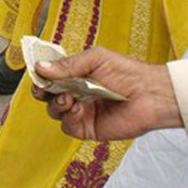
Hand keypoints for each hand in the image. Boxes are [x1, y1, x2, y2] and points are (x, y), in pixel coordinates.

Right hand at [31, 47, 182, 140]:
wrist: (150, 95)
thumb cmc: (128, 73)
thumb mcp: (95, 59)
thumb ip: (67, 65)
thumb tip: (41, 67)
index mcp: (76, 75)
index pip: (49, 76)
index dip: (41, 76)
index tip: (37, 74)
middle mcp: (76, 93)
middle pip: (46, 95)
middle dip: (43, 91)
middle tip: (47, 88)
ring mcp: (81, 111)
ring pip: (53, 111)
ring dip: (56, 104)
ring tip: (69, 98)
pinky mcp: (87, 128)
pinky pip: (67, 126)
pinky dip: (69, 118)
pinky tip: (80, 110)